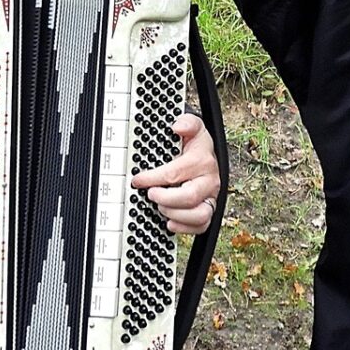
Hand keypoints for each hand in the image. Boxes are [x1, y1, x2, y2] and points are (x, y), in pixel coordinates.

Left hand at [131, 112, 221, 235]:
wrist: (209, 155)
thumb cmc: (196, 144)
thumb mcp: (193, 128)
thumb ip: (187, 122)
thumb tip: (178, 126)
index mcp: (203, 160)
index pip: (175, 172)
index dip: (153, 178)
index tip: (138, 180)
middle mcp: (209, 180)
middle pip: (189, 197)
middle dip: (165, 198)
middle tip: (151, 194)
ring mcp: (211, 197)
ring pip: (199, 215)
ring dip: (175, 213)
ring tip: (162, 206)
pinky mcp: (210, 210)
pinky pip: (202, 225)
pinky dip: (185, 227)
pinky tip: (171, 221)